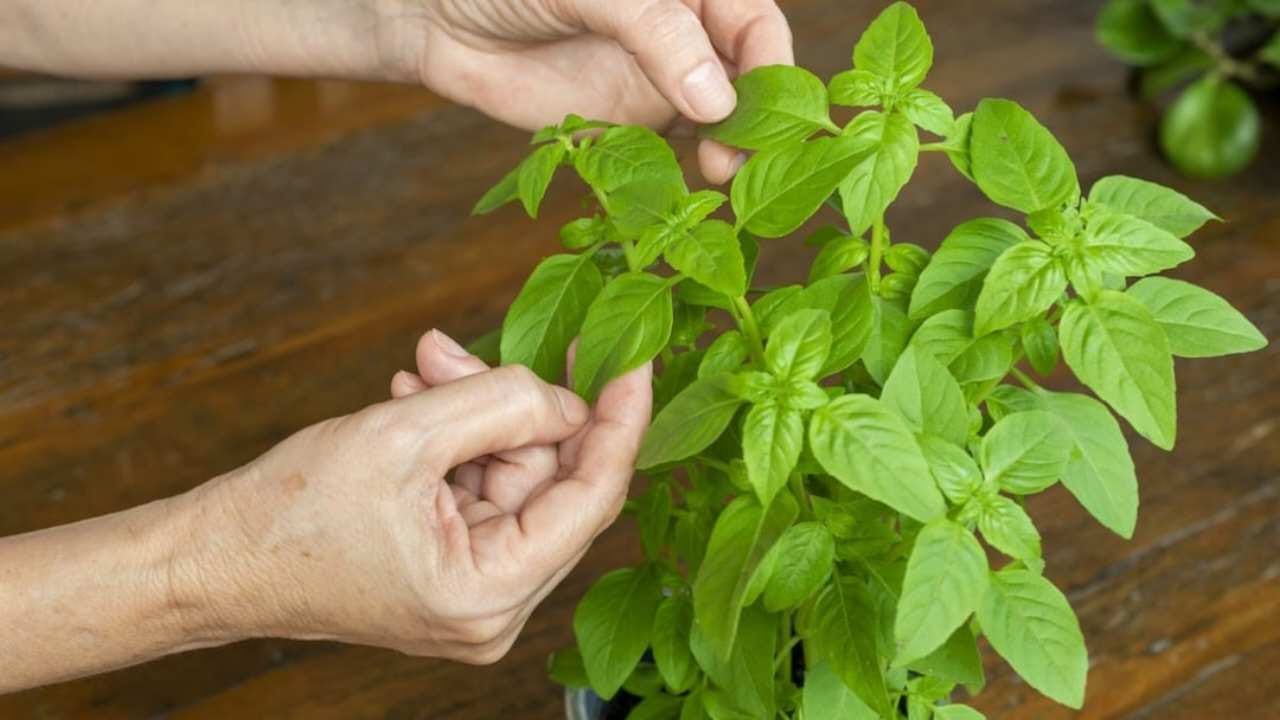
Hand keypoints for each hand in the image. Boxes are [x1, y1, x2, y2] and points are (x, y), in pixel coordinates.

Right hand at [184, 331, 651, 662]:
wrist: (214, 558)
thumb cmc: (290, 514)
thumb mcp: (404, 436)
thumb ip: (501, 405)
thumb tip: (569, 398)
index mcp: (490, 594)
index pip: (592, 497)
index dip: (618, 420)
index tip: (636, 358)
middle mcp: (494, 608)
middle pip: (548, 483)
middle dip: (513, 405)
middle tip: (460, 352)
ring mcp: (473, 592)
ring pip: (512, 477)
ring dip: (474, 414)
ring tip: (423, 372)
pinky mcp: (450, 571)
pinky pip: (480, 490)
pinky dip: (457, 441)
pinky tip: (419, 401)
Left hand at [381, 0, 792, 182]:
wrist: (443, 22)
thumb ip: (656, 34)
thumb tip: (717, 99)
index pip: (757, 26)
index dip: (772, 66)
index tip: (758, 110)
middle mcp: (686, 36)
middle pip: (747, 81)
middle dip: (755, 121)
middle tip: (739, 161)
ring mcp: (661, 83)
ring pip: (717, 122)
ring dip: (726, 153)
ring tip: (717, 179)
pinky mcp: (629, 127)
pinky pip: (670, 154)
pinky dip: (682, 175)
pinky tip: (681, 194)